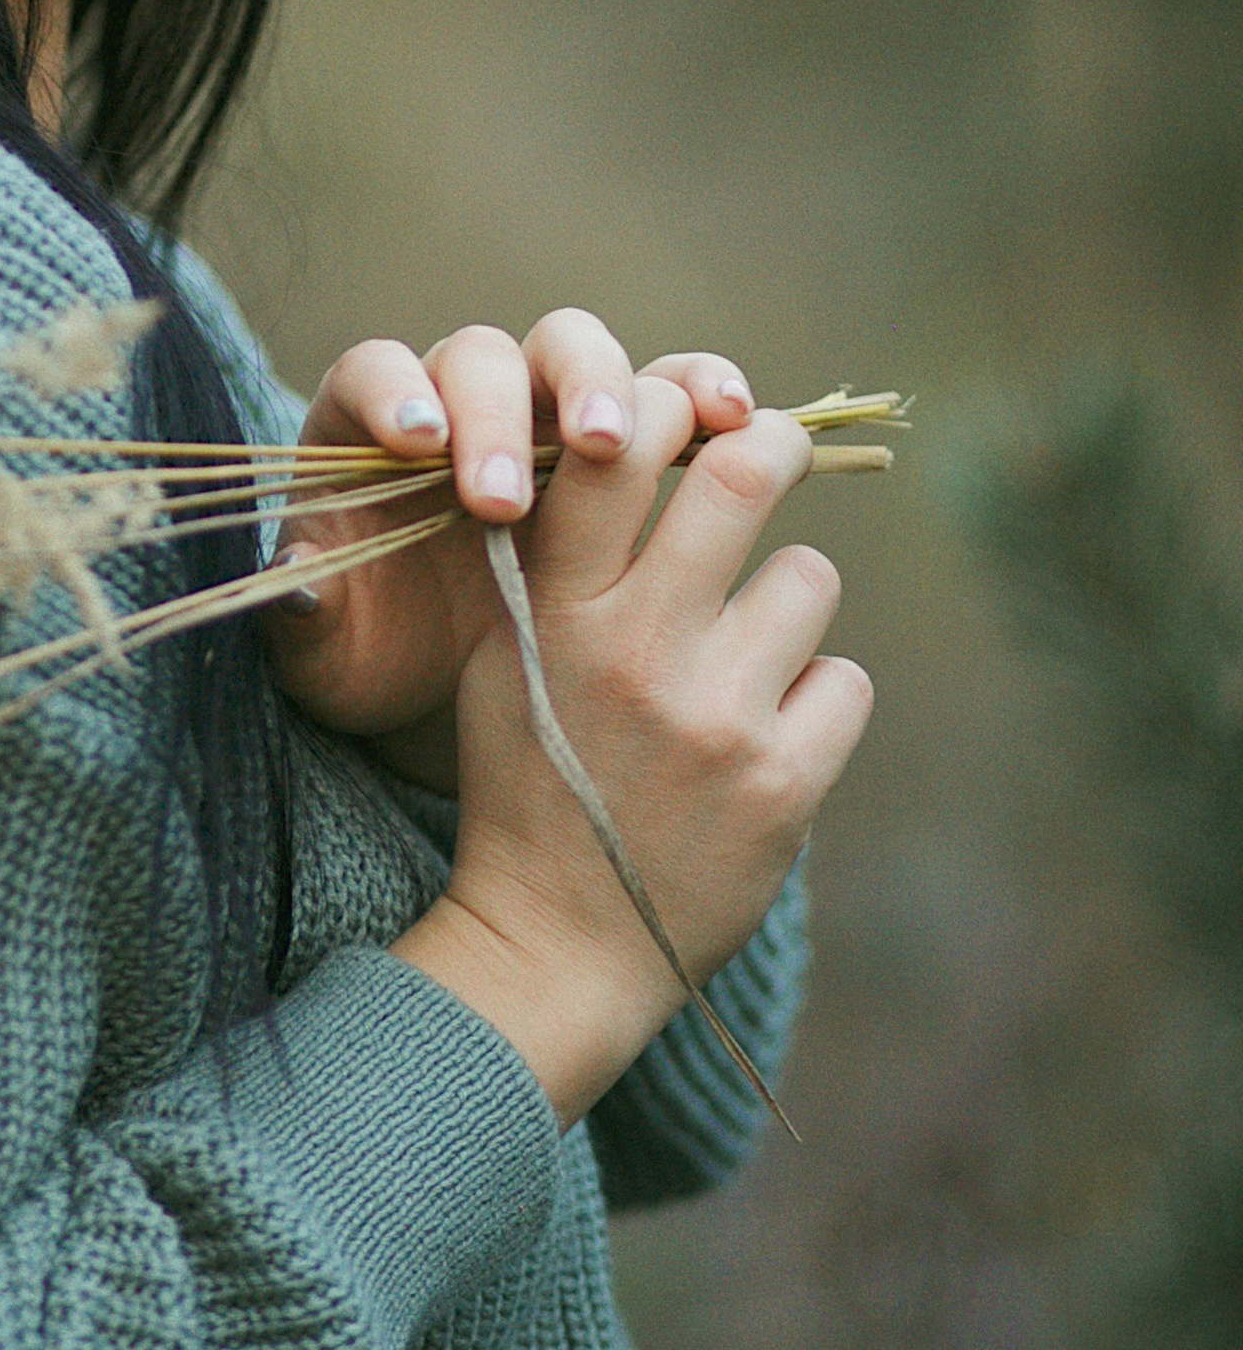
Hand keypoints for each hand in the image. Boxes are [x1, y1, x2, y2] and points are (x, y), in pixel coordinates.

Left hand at [259, 310, 757, 772]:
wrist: (453, 680)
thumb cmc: (377, 651)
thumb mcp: (326, 656)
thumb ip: (301, 619)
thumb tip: (295, 583)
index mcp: (368, 431)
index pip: (375, 373)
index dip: (395, 394)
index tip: (415, 440)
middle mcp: (458, 400)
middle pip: (484, 357)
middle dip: (498, 414)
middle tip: (508, 494)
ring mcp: (544, 413)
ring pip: (576, 355)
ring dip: (605, 387)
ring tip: (621, 448)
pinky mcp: (621, 443)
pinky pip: (665, 393)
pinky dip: (698, 394)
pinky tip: (733, 423)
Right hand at [392, 379, 872, 1125]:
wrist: (557, 942)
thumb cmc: (528, 778)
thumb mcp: (505, 659)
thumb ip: (552, 559)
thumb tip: (621, 439)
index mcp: (554, 612)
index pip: (618, 450)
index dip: (668, 407)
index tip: (690, 419)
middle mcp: (637, 651)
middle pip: (742, 475)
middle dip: (771, 447)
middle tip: (772, 449)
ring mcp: (717, 719)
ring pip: (809, 579)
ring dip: (788, 602)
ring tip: (747, 654)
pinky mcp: (785, 786)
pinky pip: (844, 680)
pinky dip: (816, 700)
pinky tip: (767, 735)